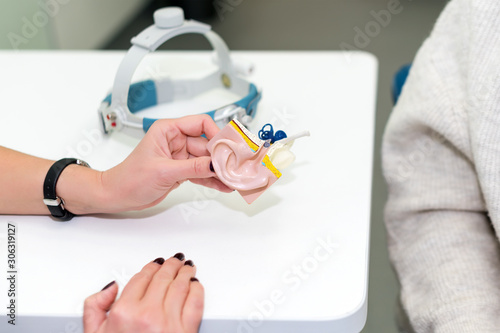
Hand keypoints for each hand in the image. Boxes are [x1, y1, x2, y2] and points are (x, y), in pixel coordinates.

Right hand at [83, 253, 203, 332]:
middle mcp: (148, 314)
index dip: (151, 267)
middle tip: (175, 260)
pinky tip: (196, 285)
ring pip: (181, 286)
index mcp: (124, 313)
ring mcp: (169, 323)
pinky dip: (197, 290)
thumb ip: (95, 307)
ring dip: (185, 273)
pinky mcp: (186, 332)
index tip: (155, 263)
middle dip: (170, 265)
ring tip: (187, 268)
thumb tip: (110, 288)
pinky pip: (195, 303)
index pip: (141, 277)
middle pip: (163, 278)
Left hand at [100, 115, 231, 211]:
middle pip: (207, 144)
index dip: (216, 133)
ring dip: (218, 170)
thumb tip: (214, 164)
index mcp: (168, 130)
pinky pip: (202, 172)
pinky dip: (212, 180)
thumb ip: (192, 167)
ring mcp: (180, 156)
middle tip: (233, 167)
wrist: (118, 196)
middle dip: (220, 156)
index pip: (200, 123)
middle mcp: (176, 140)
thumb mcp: (163, 171)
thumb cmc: (129, 178)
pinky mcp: (182, 171)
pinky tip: (223, 186)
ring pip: (206, 160)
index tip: (227, 146)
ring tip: (231, 179)